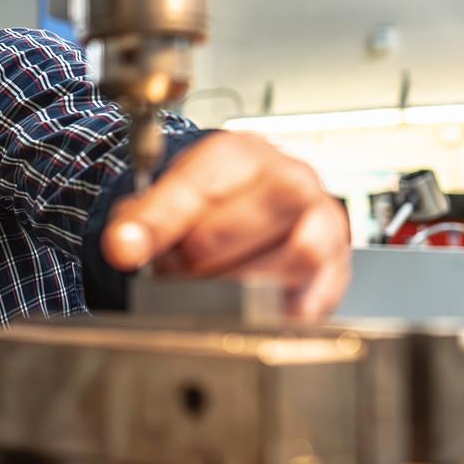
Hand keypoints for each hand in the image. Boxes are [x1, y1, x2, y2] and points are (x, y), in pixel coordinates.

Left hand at [103, 132, 350, 319]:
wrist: (248, 204)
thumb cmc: (211, 201)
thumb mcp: (166, 198)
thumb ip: (141, 220)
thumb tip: (124, 246)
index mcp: (241, 153)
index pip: (206, 182)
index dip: (163, 220)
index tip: (128, 250)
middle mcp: (289, 178)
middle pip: (262, 214)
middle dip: (208, 254)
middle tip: (177, 270)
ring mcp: (321, 218)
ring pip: (302, 252)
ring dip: (249, 282)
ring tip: (213, 289)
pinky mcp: (339, 262)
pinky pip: (325, 289)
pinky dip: (288, 308)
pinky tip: (256, 311)